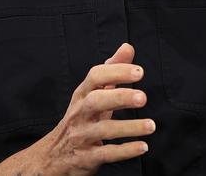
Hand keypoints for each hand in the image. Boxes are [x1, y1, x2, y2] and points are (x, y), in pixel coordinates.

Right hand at [36, 43, 154, 174]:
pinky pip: (106, 154)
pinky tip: (143, 146)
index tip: (139, 71)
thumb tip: (127, 47)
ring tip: (151, 125)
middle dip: (120, 97)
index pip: (95, 76)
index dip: (117, 72)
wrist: (54, 155)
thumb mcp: (92, 92)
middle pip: (96, 101)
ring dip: (129, 127)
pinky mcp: (87, 157)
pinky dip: (125, 151)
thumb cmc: (81, 116)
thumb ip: (112, 69)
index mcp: (82, 93)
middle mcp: (80, 112)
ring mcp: (82, 135)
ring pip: (104, 130)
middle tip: (143, 97)